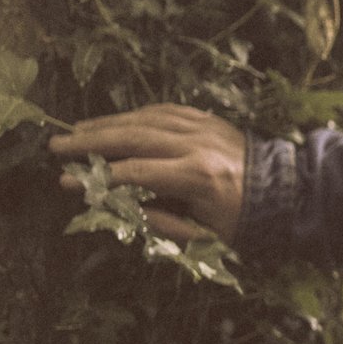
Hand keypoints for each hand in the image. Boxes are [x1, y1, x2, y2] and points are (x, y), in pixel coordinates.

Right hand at [49, 104, 246, 244]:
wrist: (285, 191)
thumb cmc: (243, 221)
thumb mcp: (202, 233)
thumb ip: (157, 218)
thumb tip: (112, 204)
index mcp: (198, 175)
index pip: (135, 172)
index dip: (98, 177)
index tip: (68, 182)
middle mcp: (197, 144)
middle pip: (133, 136)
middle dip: (91, 140)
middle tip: (57, 146)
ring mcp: (202, 126)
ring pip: (145, 118)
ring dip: (107, 123)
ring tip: (76, 130)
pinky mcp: (206, 118)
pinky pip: (163, 110)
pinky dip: (135, 114)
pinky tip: (115, 121)